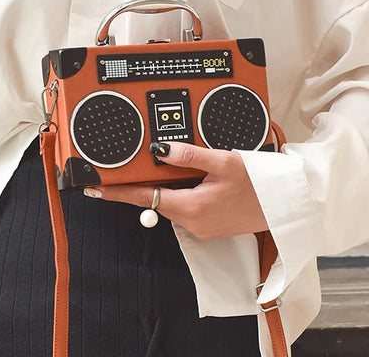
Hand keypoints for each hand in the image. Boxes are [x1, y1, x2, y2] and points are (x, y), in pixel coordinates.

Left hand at [84, 142, 267, 238]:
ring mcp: (201, 227)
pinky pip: (186, 209)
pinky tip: (197, 182)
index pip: (144, 199)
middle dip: (148, 185)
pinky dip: (183, 195)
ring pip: (172, 204)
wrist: (281, 204)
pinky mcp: (208, 226)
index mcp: (191, 207)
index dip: (117, 193)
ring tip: (185, 170)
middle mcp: (192, 222)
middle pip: (157, 200)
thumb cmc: (257, 183)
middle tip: (144, 166)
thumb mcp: (223, 162)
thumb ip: (188, 156)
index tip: (96, 189)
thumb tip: (161, 150)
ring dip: (170, 188)